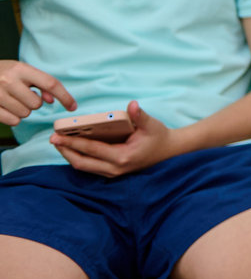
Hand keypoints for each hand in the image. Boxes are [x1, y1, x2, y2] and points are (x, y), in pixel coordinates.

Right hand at [0, 59, 74, 125]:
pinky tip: (6, 108)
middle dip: (34, 103)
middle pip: (37, 104)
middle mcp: (8, 80)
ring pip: (26, 114)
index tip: (73, 107)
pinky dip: (13, 118)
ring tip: (12, 100)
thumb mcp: (21, 72)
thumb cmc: (4, 73)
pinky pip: (14, 121)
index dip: (65, 96)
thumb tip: (51, 100)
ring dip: (23, 110)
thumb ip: (39, 83)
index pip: (50, 83)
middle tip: (22, 95)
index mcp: (21, 68)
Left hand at [51, 101, 174, 177]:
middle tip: (53, 139)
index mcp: (122, 157)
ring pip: (83, 167)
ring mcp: (113, 173)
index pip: (91, 150)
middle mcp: (115, 169)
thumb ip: (140, 116)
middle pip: (81, 163)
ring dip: (69, 155)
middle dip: (65, 151)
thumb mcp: (152, 125)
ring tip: (59, 143)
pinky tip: (72, 148)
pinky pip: (89, 167)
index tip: (57, 136)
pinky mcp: (112, 172)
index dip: (72, 143)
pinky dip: (78, 158)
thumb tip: (132, 105)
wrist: (169, 152)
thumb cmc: (159, 137)